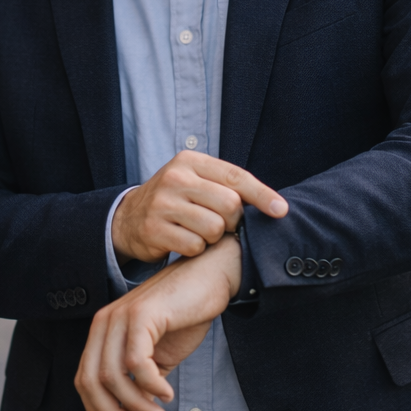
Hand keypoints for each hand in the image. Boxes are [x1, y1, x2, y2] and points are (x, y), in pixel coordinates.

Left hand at [75, 234, 241, 410]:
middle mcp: (105, 321)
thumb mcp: (158, 356)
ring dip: (136, 406)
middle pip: (92, 381)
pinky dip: (151, 386)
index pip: (84, 379)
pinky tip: (166, 393)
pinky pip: (136, 362)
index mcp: (103, 330)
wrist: (210, 277)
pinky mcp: (142, 314)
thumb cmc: (185, 314)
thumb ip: (140, 383)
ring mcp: (121, 316)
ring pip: (113, 376)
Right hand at [112, 151, 286, 262]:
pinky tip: (185, 241)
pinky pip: (194, 246)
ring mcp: (162, 203)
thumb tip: (272, 204)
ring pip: (214, 229)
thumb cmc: (175, 198)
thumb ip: (225, 185)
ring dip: (213, 237)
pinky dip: (196, 249)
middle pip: (229, 205)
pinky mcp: (154, 229)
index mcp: (190, 161)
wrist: (128, 217)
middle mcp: (176, 178)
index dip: (262, 194)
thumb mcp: (195, 180)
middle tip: (221, 223)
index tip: (281, 210)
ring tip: (200, 231)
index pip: (235, 176)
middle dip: (232, 220)